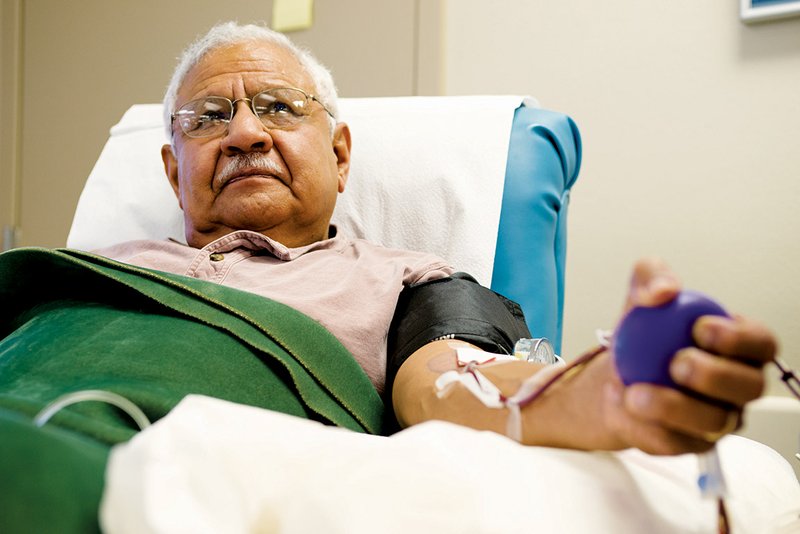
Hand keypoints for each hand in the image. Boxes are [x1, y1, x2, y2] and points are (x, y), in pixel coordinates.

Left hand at [603, 258, 777, 453]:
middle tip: (676, 363)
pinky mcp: (689, 445)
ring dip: (672, 408)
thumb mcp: (641, 291)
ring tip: (633, 392)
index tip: (700, 327)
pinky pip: (674, 443)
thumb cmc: (644, 332)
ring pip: (713, 423)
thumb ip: (652, 276)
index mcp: (740, 346)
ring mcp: (718, 420)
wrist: (615, 371)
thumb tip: (664, 291)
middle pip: (749, 388)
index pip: (762, 344)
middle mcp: (738, 387)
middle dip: (716, 376)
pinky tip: (619, 403)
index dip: (740, 339)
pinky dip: (643, 425)